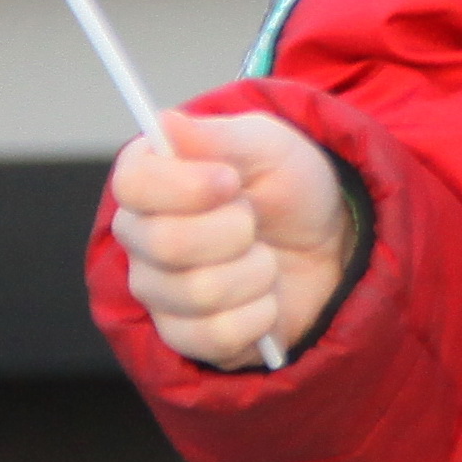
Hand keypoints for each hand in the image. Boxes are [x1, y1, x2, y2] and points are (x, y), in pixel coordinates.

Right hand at [109, 110, 356, 369]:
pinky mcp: (187, 338)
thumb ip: (219, 137)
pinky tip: (264, 296)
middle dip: (234, 228)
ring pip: (199, 292)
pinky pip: (218, 335)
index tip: (229, 180)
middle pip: (166, 243)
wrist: (330, 245)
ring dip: (255, 270)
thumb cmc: (288, 185)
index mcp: (150, 179)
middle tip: (253, 218)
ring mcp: (159, 293)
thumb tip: (164, 123)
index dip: (182, 186)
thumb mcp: (268, 144)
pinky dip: (260, 313)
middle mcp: (141, 238)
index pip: (131, 185)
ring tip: (263, 256)